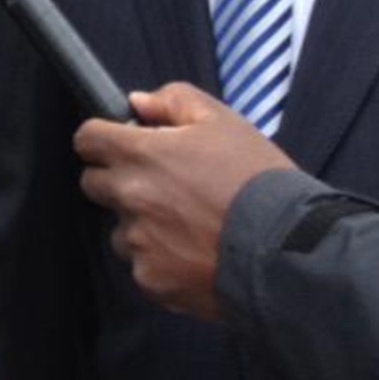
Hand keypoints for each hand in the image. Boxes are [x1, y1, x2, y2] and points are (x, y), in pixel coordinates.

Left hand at [74, 82, 294, 320]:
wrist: (291, 252)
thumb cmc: (260, 181)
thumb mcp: (223, 122)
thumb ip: (173, 100)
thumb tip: (138, 103)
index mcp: (141, 154)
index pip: (87, 139)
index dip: (103, 138)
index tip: (121, 144)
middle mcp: (130, 196)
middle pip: (94, 183)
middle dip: (119, 180)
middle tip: (163, 186)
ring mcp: (138, 241)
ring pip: (119, 228)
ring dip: (140, 224)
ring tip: (187, 226)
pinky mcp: (151, 279)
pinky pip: (141, 264)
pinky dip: (160, 260)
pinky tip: (195, 255)